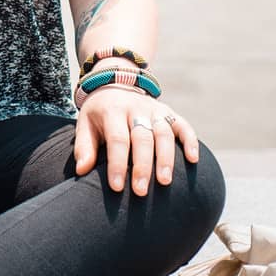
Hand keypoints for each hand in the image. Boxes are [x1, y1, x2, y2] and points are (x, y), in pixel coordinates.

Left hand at [73, 87, 199, 195]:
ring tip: (165, 182)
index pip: (117, 139)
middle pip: (142, 138)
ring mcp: (154, 110)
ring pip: (164, 132)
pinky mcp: (168, 112)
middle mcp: (135, 108)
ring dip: (166, 158)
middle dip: (142, 166)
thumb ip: (84, 147)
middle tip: (141, 191)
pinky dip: (190, 141)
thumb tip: (82, 170)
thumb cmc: (99, 114)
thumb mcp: (85, 124)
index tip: (117, 187)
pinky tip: (193, 159)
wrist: (114, 84)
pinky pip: (183, 125)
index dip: (117, 163)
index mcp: (112, 111)